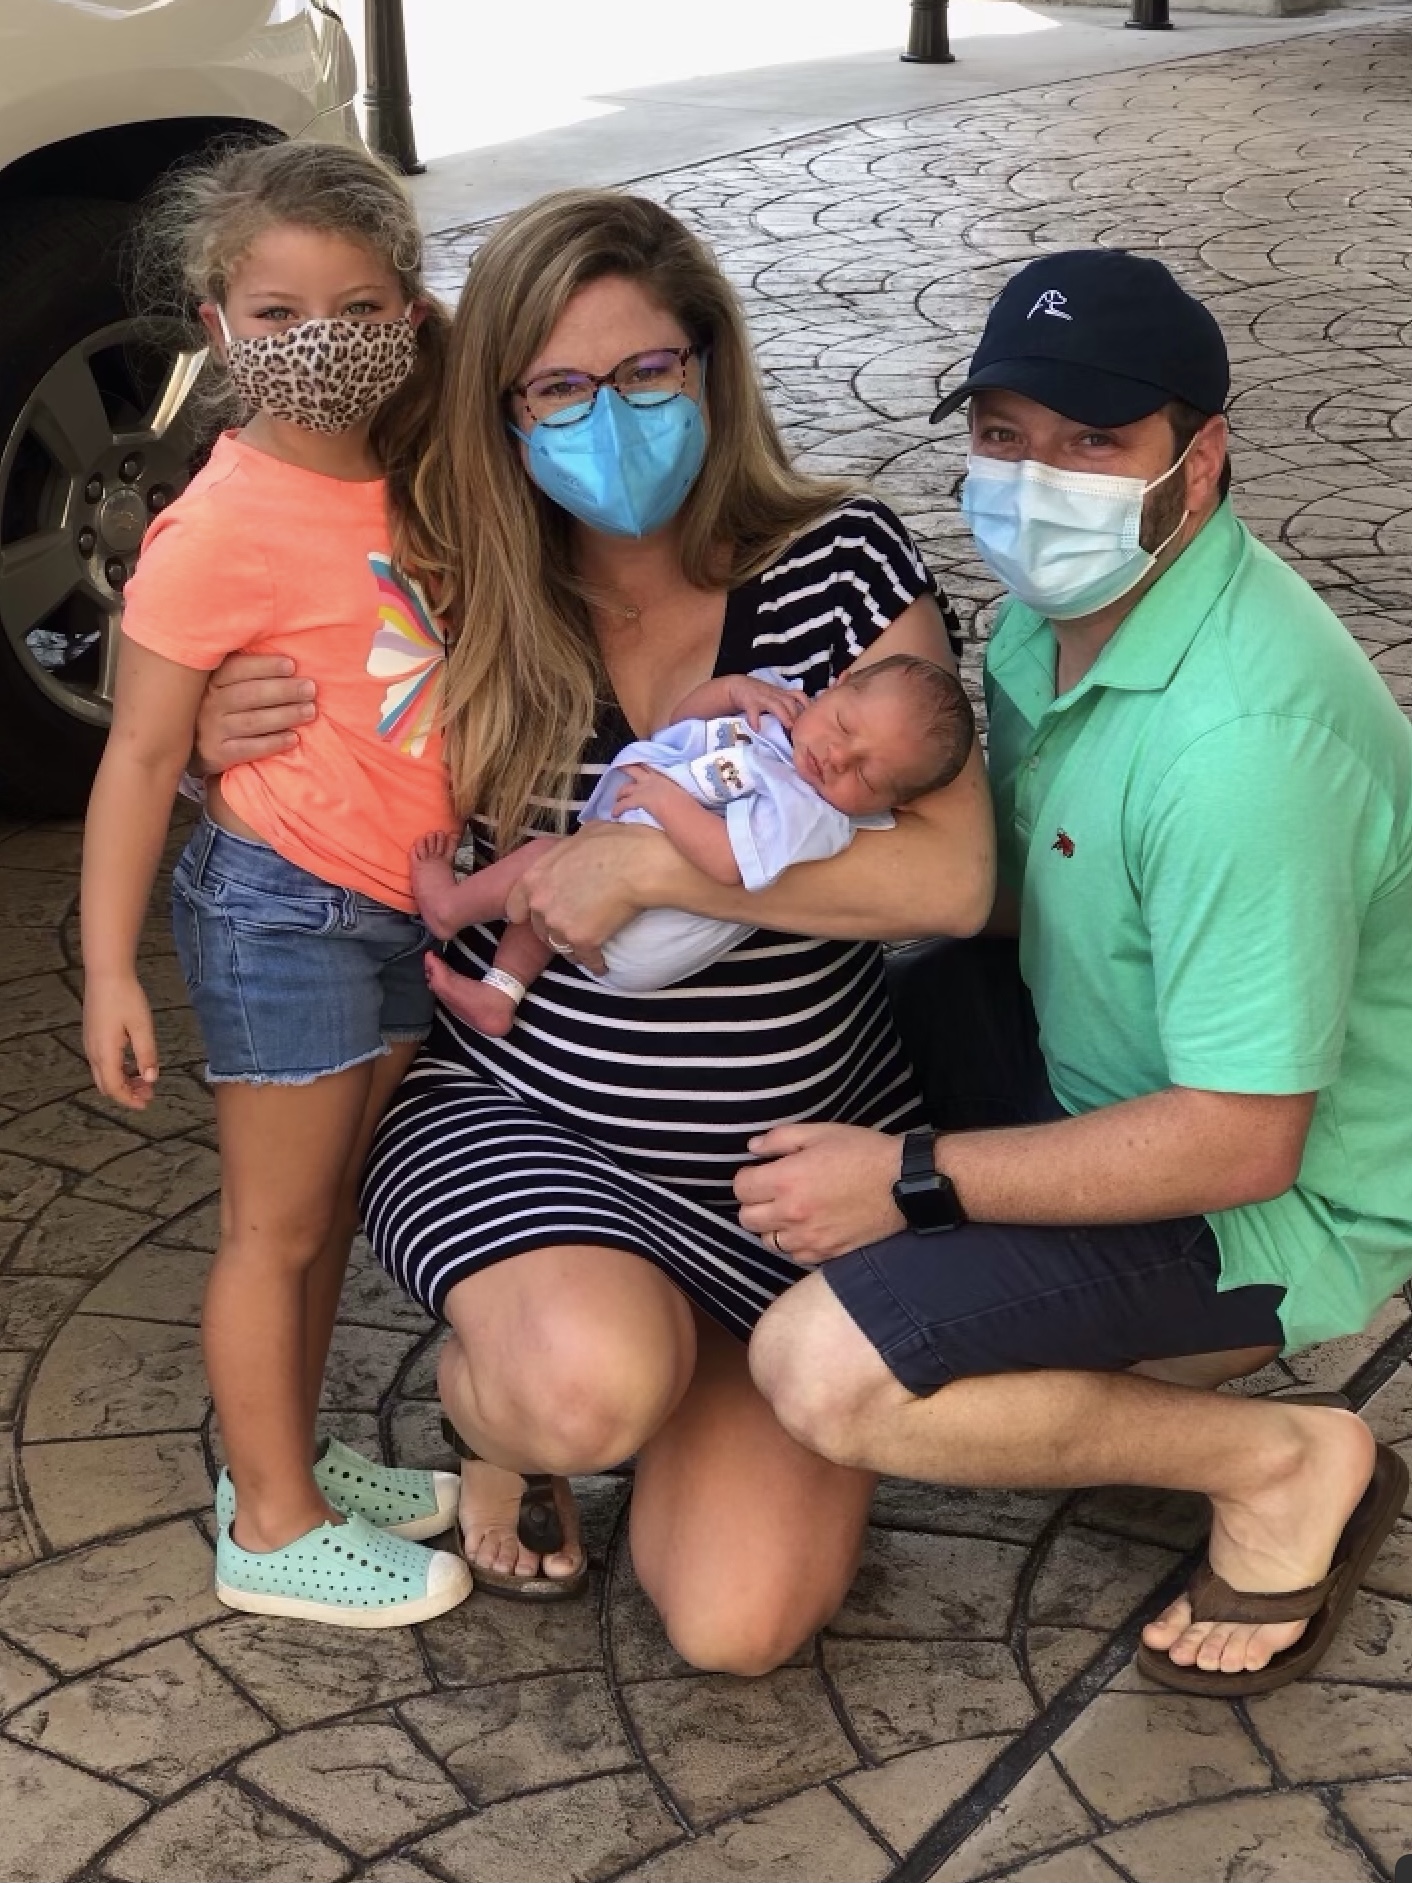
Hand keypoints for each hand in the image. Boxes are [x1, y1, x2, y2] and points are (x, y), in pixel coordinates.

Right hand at [83, 976, 159, 1109]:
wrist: (106, 974)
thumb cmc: (126, 998)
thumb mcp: (142, 1028)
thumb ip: (147, 1055)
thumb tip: (151, 1079)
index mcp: (105, 1053)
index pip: (114, 1088)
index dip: (129, 1100)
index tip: (147, 1104)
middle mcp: (92, 1052)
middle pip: (106, 1085)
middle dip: (126, 1093)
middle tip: (149, 1093)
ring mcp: (90, 1044)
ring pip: (103, 1074)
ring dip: (122, 1081)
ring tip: (144, 1079)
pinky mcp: (92, 1035)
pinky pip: (102, 1062)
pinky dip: (117, 1069)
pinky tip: (133, 1064)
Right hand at [193, 653, 315, 775]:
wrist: (198, 745)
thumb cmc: (224, 707)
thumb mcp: (226, 685)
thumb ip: (248, 672)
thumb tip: (290, 660)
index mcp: (212, 681)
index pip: (236, 669)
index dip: (265, 666)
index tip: (291, 665)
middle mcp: (210, 703)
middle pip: (248, 695)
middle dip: (283, 690)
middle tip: (310, 689)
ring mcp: (212, 730)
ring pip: (252, 722)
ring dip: (284, 716)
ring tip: (309, 711)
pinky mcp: (218, 754)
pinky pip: (249, 748)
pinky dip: (273, 743)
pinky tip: (294, 738)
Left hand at [505, 821, 668, 974]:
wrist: (640, 865)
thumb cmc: (616, 844)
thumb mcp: (582, 835)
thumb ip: (569, 849)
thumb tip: (578, 848)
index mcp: (534, 878)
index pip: (515, 906)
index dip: (526, 913)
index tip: (537, 917)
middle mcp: (541, 905)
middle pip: (540, 930)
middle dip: (554, 931)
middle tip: (572, 928)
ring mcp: (560, 926)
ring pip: (561, 948)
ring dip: (572, 950)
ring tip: (587, 949)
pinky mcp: (583, 942)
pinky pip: (587, 961)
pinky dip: (595, 963)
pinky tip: (602, 964)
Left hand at [611, 764, 693, 821]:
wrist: (679, 805)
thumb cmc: (686, 801)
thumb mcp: (683, 791)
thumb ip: (678, 792)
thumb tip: (681, 798)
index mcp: (664, 777)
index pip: (651, 768)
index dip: (643, 766)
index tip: (638, 763)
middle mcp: (652, 779)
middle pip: (634, 770)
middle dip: (626, 768)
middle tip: (619, 767)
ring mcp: (643, 788)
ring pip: (626, 787)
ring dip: (620, 792)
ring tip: (617, 797)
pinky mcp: (638, 799)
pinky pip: (623, 804)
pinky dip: (617, 809)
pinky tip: (614, 814)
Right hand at [726, 676, 804, 730]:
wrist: (738, 685)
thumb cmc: (760, 695)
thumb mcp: (776, 697)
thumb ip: (787, 706)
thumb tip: (802, 723)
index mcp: (782, 694)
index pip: (799, 696)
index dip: (807, 706)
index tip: (814, 719)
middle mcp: (774, 694)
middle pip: (790, 701)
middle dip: (797, 714)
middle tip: (802, 730)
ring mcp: (762, 697)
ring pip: (775, 704)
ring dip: (783, 715)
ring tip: (788, 727)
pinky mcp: (749, 702)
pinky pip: (753, 711)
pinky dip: (755, 720)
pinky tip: (757, 729)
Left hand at [735, 1122, 905, 1262]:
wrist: (904, 1183)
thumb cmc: (864, 1152)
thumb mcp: (821, 1132)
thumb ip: (780, 1139)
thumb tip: (753, 1149)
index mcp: (787, 1180)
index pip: (741, 1188)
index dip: (748, 1177)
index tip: (760, 1172)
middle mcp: (792, 1213)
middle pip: (747, 1219)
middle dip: (754, 1203)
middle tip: (771, 1192)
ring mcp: (809, 1238)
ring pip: (768, 1241)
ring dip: (772, 1227)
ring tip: (789, 1211)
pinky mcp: (827, 1253)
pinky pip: (794, 1255)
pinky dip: (794, 1243)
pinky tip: (807, 1227)